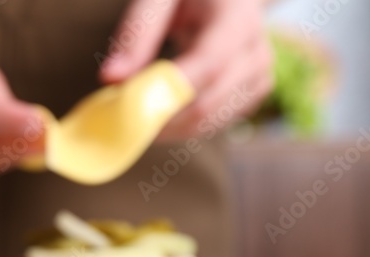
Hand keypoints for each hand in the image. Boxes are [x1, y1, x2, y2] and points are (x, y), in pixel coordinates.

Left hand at [100, 0, 272, 139]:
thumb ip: (136, 33)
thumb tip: (111, 78)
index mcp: (237, 18)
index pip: (208, 65)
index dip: (167, 94)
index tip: (124, 108)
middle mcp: (255, 51)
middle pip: (205, 104)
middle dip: (155, 118)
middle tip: (114, 116)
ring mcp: (258, 76)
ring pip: (206, 122)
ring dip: (164, 126)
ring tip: (134, 107)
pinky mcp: (252, 94)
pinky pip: (212, 124)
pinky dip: (180, 126)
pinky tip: (161, 107)